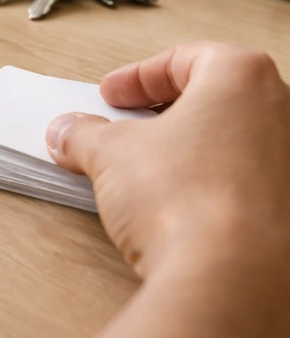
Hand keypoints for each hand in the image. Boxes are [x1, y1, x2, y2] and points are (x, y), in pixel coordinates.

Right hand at [47, 43, 289, 337]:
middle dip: (164, 111)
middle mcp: (282, 112)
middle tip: (126, 126)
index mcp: (242, 77)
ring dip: (188, 148)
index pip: (184, 59)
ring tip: (144, 170)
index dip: (137, 77)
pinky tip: (177, 206)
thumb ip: (85, 135)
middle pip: (215, 96)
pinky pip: (249, 180)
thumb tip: (69, 133)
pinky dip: (212, 182)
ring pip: (234, 139)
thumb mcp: (109, 154)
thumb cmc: (187, 201)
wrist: (231, 278)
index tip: (111, 96)